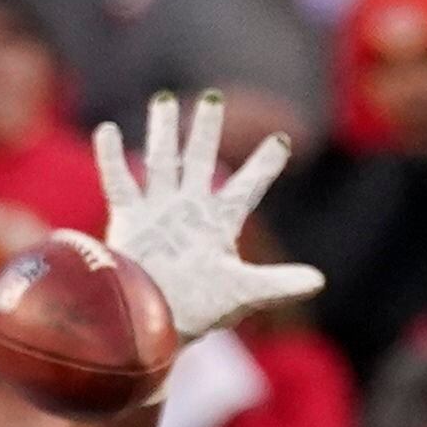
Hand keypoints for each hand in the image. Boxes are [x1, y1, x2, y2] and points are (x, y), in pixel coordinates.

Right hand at [96, 95, 318, 337]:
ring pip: (162, 161)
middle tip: (213, 99)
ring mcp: (158, 211)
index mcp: (219, 223)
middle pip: (200, 159)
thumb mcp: (241, 293)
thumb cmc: (197, 310)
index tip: (282, 142)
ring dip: (163, 132)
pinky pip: (119, 182)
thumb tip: (318, 281)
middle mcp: (189, 209)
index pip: (247, 187)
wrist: (151, 327)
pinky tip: (108, 130)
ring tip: (164, 100)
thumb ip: (277, 283)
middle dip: (206, 130)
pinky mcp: (129, 219)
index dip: (264, 165)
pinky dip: (112, 158)